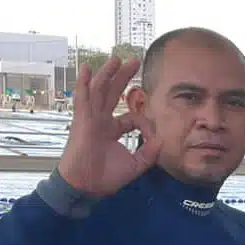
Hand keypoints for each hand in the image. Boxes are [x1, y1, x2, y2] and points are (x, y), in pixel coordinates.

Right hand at [59, 57, 158, 195]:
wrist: (85, 186)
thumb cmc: (105, 177)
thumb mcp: (135, 164)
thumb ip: (149, 152)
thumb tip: (162, 140)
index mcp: (112, 130)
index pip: (132, 118)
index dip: (146, 124)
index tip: (154, 136)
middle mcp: (101, 121)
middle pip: (113, 94)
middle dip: (123, 77)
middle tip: (134, 61)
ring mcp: (90, 119)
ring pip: (100, 91)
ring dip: (108, 74)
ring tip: (117, 58)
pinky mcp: (82, 120)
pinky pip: (83, 98)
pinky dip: (84, 83)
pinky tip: (87, 68)